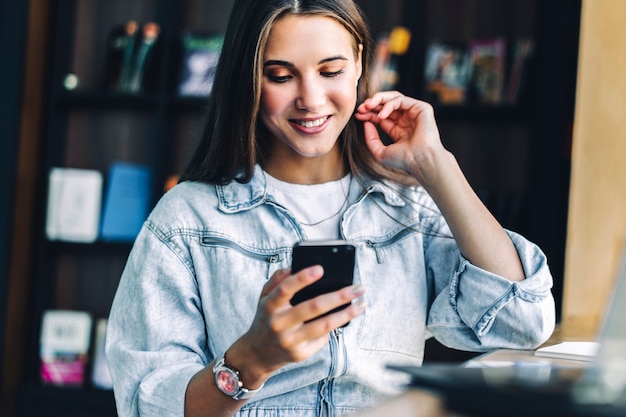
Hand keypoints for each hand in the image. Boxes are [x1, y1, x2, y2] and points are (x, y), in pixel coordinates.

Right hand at [229, 266, 365, 384]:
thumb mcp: (264, 298)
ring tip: (362, 303)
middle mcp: (279, 324)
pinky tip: (343, 318)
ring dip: (347, 313)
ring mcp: (290, 340)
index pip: (286, 289)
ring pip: (325, 325)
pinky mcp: (300, 354)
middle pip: (314, 307)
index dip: (303, 278)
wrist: (257, 355)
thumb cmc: (266, 319)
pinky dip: (334, 327)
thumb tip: (293, 267)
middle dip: (340, 296)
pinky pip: (322, 338)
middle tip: (358, 287)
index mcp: (269, 306)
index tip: (320, 268)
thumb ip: (277, 280)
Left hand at [354, 91, 445, 183]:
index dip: (368, 114)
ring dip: (378, 99)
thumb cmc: (404, 160)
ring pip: (393, 98)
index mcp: (398, 130)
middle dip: (372, 104)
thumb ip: (370, 139)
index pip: (380, 116)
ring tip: (368, 106)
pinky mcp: (421, 108)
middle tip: (361, 108)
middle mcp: (406, 120)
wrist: (420, 160)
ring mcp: (414, 113)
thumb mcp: (379, 152)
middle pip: (386, 105)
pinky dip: (389, 105)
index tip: (357, 114)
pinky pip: (401, 100)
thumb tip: (366, 123)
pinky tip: (381, 115)